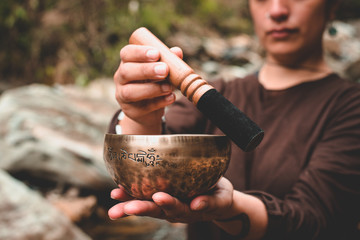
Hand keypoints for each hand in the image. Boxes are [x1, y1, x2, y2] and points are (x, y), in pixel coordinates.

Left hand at [108, 177, 234, 222]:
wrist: (217, 199)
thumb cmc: (220, 196)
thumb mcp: (221, 199)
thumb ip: (210, 202)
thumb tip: (197, 204)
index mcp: (189, 210)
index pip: (177, 208)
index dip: (168, 203)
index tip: (159, 197)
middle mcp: (174, 211)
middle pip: (156, 211)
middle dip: (140, 209)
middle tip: (126, 208)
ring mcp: (165, 206)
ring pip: (145, 206)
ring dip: (129, 203)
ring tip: (115, 198)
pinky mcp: (160, 199)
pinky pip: (143, 198)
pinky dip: (130, 196)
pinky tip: (117, 192)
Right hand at [114, 45, 182, 131]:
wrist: (149, 109)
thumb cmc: (155, 82)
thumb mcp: (162, 70)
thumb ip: (168, 60)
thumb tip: (177, 51)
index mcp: (127, 62)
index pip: (127, 53)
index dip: (140, 52)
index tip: (156, 53)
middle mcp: (121, 78)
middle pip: (126, 71)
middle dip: (146, 70)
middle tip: (164, 70)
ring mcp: (123, 95)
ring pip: (130, 92)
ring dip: (151, 89)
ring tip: (169, 87)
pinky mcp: (131, 111)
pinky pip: (143, 107)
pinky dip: (159, 102)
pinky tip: (171, 97)